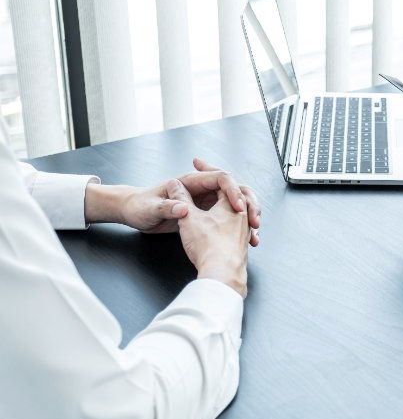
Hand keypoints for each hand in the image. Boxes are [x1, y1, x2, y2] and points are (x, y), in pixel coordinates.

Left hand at [84, 158, 260, 245]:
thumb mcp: (151, 210)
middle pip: (235, 189)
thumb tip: (182, 208)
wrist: (132, 212)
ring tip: (254, 234)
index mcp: (191, 182)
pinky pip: (228, 216)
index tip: (239, 207)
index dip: (234, 191)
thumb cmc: (139, 207)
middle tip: (255, 221)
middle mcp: (200, 190)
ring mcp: (203, 201)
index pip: (222, 178)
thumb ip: (168, 208)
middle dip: (248, 204)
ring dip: (247, 216)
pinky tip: (244, 239)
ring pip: (235, 204)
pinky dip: (239, 226)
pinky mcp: (203, 213)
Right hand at [166, 179, 249, 296]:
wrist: (223, 275)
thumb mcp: (188, 218)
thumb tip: (173, 185)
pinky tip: (218, 224)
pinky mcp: (242, 243)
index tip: (197, 162)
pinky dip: (228, 218)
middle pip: (235, 191)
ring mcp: (244, 230)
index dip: (207, 168)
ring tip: (216, 197)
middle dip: (221, 183)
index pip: (222, 178)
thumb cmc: (209, 247)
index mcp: (231, 204)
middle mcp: (242, 215)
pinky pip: (237, 224)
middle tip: (209, 175)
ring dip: (227, 201)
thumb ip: (180, 199)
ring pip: (239, 209)